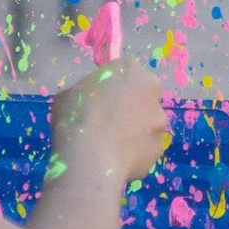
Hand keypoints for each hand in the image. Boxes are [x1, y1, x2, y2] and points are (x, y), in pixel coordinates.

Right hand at [50, 59, 169, 186]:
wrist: (91, 159)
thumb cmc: (76, 118)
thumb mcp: (68, 95)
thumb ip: (85, 91)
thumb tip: (88, 101)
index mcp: (129, 69)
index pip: (124, 70)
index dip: (110, 85)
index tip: (98, 98)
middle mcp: (152, 91)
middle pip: (141, 94)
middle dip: (128, 105)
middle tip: (106, 121)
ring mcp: (159, 120)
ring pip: (146, 122)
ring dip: (133, 130)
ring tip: (110, 145)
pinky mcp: (160, 147)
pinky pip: (146, 146)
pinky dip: (135, 151)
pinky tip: (116, 160)